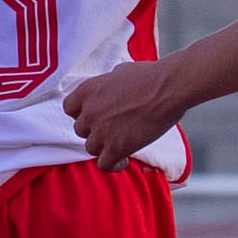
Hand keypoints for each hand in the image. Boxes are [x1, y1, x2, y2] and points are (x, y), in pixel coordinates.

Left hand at [64, 58, 180, 171]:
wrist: (168, 88)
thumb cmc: (150, 76)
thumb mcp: (119, 72)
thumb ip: (107, 84)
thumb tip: (111, 87)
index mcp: (87, 90)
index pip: (69, 109)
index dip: (82, 114)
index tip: (96, 117)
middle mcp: (89, 111)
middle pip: (81, 130)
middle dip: (95, 131)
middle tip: (114, 130)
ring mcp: (101, 131)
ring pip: (91, 148)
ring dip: (104, 148)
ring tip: (121, 145)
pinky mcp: (116, 148)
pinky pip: (104, 165)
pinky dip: (113, 165)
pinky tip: (124, 160)